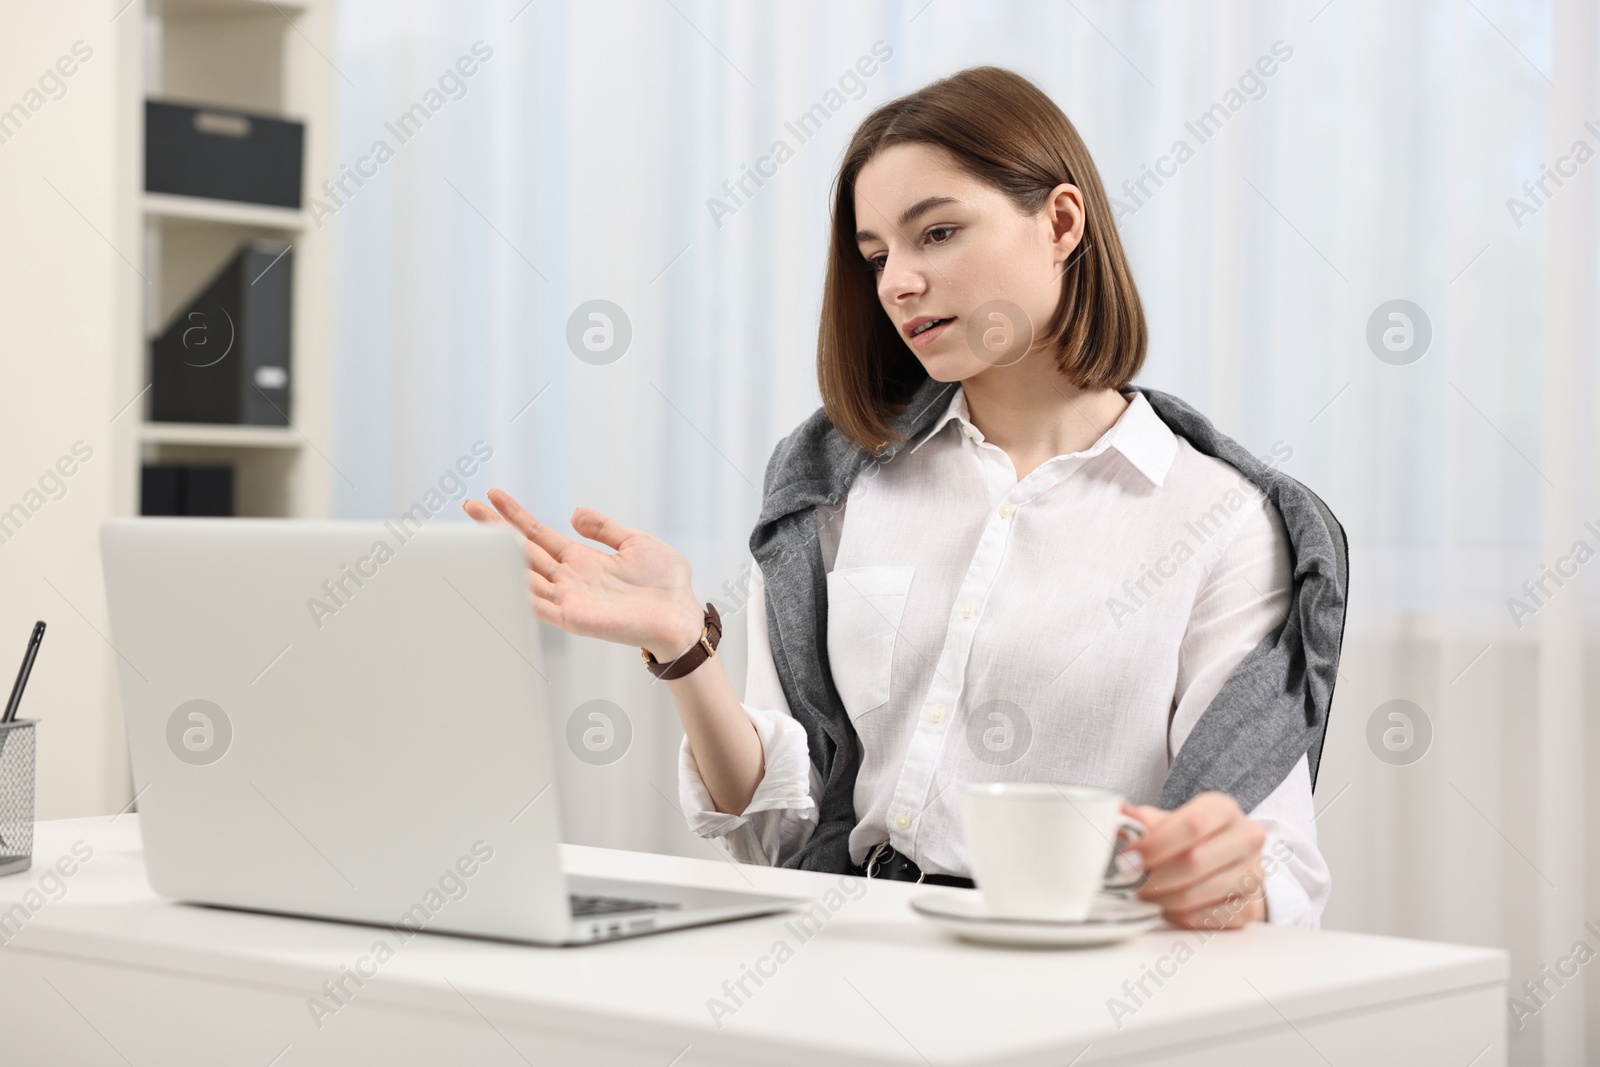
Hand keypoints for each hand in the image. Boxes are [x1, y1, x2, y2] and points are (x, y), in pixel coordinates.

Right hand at [461, 488, 705, 659]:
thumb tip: (573, 513)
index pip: (539, 534)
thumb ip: (604, 529)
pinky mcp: (574, 618)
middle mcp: (569, 579)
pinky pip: (538, 604)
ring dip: (498, 556)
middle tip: (468, 505)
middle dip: (495, 529)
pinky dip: (516, 591)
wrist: (681, 614)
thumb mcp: (636, 542)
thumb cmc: (666, 585)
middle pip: (522, 550)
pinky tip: (497, 575)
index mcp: (582, 560)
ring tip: (474, 534)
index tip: (493, 495)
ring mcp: (568, 598)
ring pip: (523, 574)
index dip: (516, 515)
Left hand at [1123, 793, 1268, 929]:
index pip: (1192, 825)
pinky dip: (1179, 916)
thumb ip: (1143, 820)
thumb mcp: (1169, 821)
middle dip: (1154, 877)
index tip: (1128, 859)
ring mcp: (1253, 874)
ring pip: (1199, 893)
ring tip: (1144, 895)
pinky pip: (1207, 918)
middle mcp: (1246, 838)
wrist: (1226, 864)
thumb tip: (1117, 814)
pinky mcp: (1250, 907)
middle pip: (1195, 861)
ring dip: (1163, 899)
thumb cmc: (1191, 839)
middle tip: (1130, 883)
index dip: (1156, 845)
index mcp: (1223, 809)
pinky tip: (1167, 907)